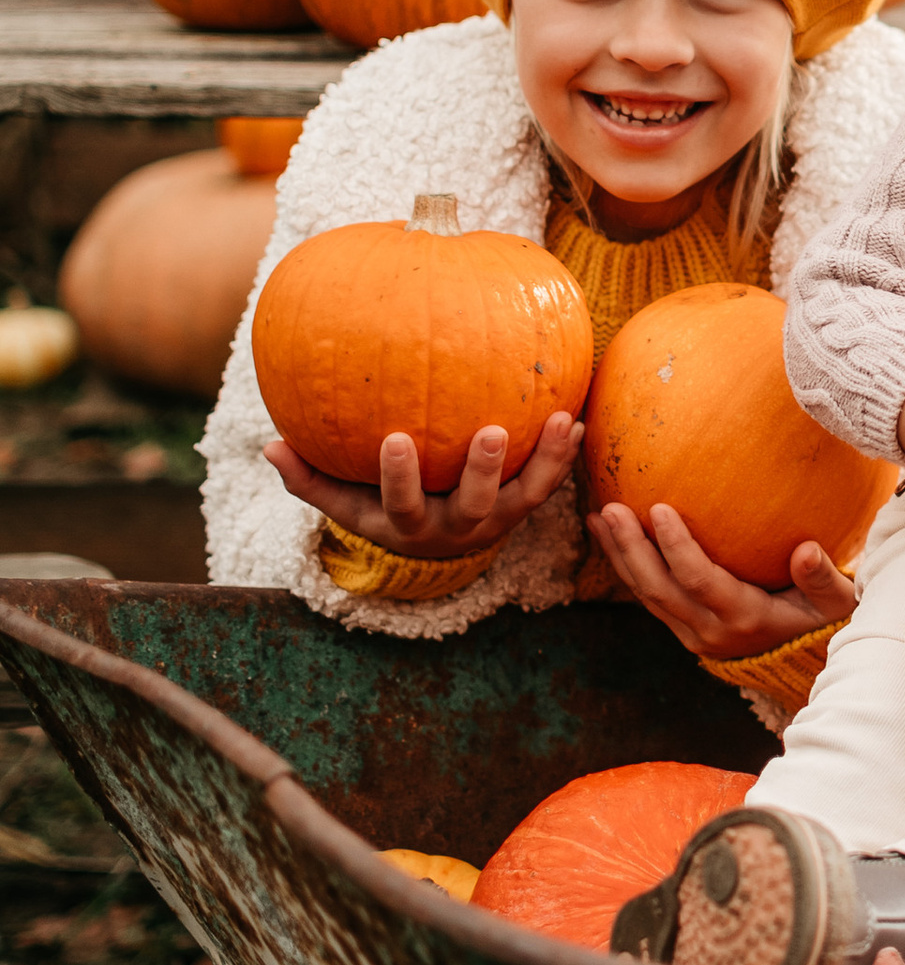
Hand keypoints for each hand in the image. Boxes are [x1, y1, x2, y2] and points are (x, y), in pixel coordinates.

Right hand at [266, 412, 581, 561]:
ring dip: (543, 460)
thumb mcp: (345, 502)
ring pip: (525, 497)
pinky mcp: (523, 508)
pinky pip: (549, 483)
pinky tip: (577, 417)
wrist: (435, 548)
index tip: (396, 439)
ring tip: (559, 420)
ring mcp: (495, 519)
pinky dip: (562, 454)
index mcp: (409, 526)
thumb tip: (268, 446)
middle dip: (482, 471)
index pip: (402, 506)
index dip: (399, 478)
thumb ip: (308, 478)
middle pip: (473, 505)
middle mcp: (456, 527)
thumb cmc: (382, 509)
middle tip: (491, 432)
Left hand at [586, 501, 860, 661]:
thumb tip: (807, 551)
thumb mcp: (837, 603)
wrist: (805, 660)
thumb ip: (823, 580)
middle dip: (631, 549)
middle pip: (659, 589)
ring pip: (645, 594)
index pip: (700, 581)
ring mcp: (692, 632)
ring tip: (597, 514)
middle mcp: (710, 629)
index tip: (659, 508)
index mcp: (744, 618)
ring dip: (618, 555)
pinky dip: (626, 564)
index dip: (676, 548)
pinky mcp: (683, 627)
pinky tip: (609, 533)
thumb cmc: (824, 620)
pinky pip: (648, 595)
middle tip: (610, 507)